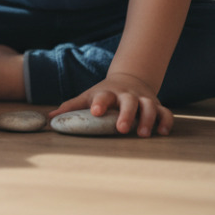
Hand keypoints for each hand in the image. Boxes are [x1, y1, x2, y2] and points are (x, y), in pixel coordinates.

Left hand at [49, 72, 173, 136]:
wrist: (130, 80)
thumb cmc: (103, 94)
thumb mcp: (87, 97)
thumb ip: (71, 107)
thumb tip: (49, 117)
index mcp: (107, 93)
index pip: (102, 96)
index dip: (99, 103)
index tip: (95, 112)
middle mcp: (127, 95)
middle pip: (129, 102)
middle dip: (126, 114)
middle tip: (122, 128)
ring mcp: (143, 100)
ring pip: (149, 107)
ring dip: (147, 120)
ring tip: (142, 134)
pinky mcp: (157, 106)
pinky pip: (165, 113)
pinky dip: (165, 121)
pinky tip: (162, 132)